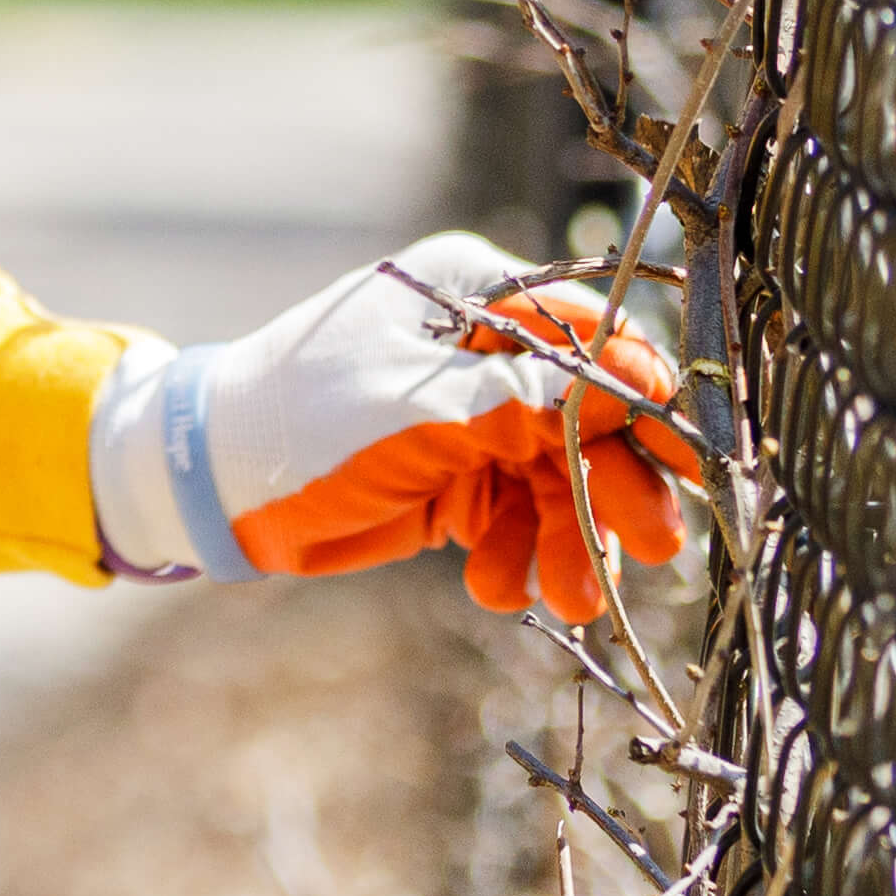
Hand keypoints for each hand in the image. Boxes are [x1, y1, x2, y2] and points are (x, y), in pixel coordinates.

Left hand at [89, 233, 701, 624]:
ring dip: (567, 538)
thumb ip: (530, 401)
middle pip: (582, 416)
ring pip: (552, 479)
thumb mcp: (423, 410)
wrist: (209, 483)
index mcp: (472, 296)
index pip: (588, 336)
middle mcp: (478, 351)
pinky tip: (501, 591)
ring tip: (571, 599)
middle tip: (650, 547)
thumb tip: (638, 386)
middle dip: (612, 484)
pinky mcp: (447, 478)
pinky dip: (516, 556)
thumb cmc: (305, 419)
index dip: (642, 397)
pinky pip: (510, 518)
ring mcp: (464, 417)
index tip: (687, 456)